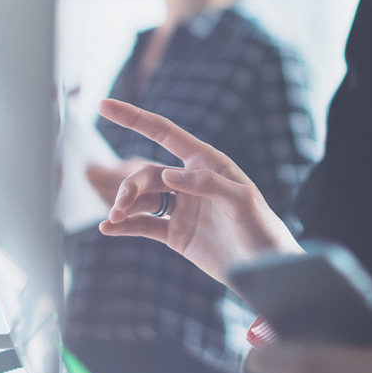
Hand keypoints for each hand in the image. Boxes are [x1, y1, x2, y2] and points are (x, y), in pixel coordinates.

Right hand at [97, 99, 301, 287]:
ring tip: (112, 219)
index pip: (165, 133)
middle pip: (148, 173)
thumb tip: (168, 175)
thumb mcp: (241, 202)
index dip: (134, 118)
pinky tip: (108, 229)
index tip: (104, 105)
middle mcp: (191, 181)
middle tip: (119, 205)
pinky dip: (124, 225)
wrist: (267, 267)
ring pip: (142, 199)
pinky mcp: (176, 234)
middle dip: (129, 185)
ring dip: (123, 205)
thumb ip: (207, 184)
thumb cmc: (261, 228)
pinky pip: (144, 225)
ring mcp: (182, 208)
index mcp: (207, 163)